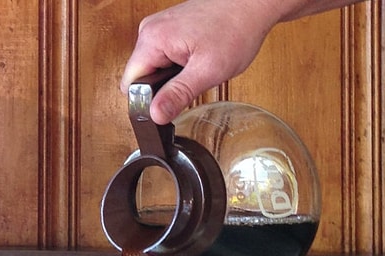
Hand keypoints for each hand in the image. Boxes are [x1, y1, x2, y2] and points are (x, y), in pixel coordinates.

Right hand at [120, 0, 278, 123]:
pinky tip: (196, 58)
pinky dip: (177, 64)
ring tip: (197, 66)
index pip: (130, 84)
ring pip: (152, 68)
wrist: (254, 4)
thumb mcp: (207, 71)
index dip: (148, 100)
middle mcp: (149, 30)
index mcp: (152, 39)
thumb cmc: (236, 29)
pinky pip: (162, 56)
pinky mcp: (168, 28)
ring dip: (171, 76)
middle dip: (164, 87)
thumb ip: (177, 94)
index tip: (171, 100)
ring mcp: (158, 27)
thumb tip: (155, 115)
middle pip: (140, 77)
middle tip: (192, 80)